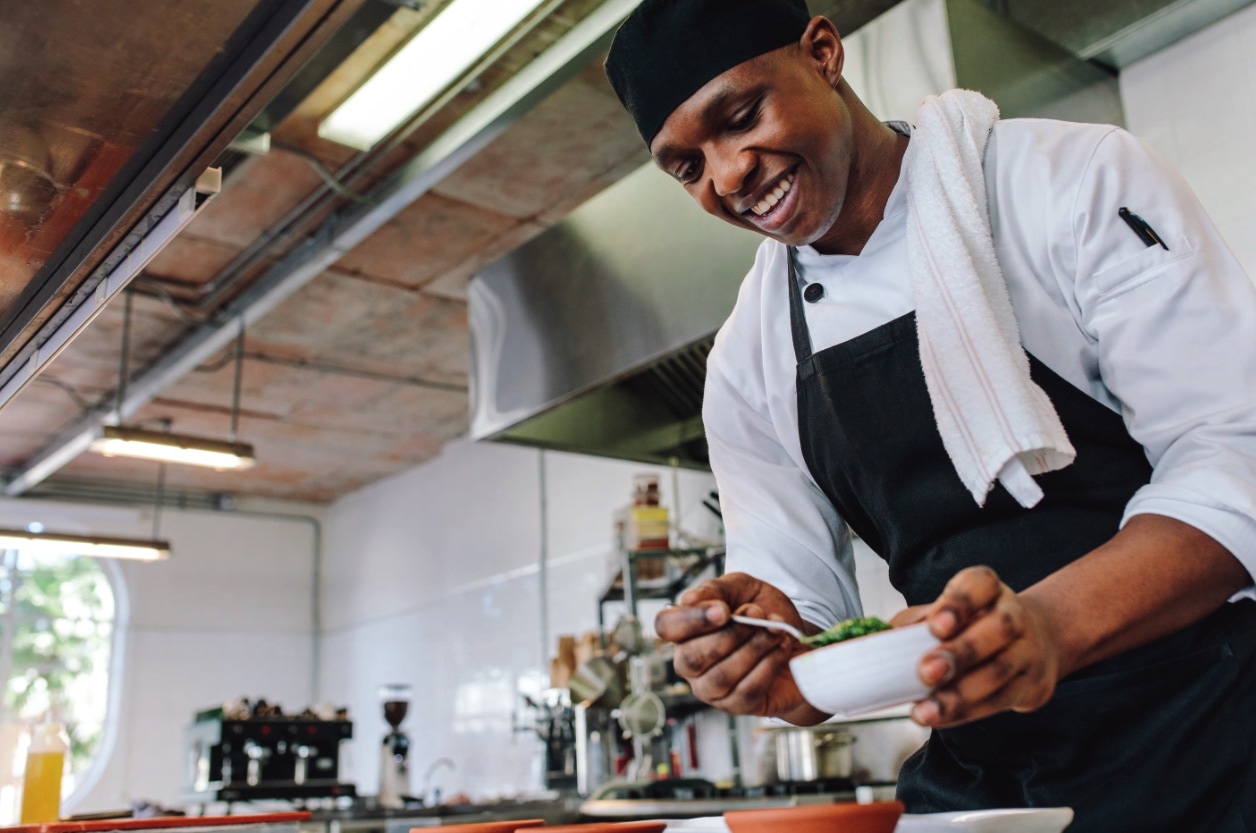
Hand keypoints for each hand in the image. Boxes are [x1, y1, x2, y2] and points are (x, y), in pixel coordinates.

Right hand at [655, 573, 825, 721]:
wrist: (800, 638)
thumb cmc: (763, 612)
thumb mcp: (742, 588)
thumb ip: (717, 590)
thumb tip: (688, 599)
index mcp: (684, 630)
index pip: (665, 627)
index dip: (691, 620)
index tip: (724, 610)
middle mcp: (690, 663)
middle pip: (692, 657)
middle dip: (731, 634)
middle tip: (758, 613)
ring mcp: (710, 690)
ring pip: (721, 676)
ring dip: (754, 648)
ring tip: (776, 629)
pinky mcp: (737, 706)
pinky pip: (747, 691)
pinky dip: (768, 665)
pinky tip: (781, 648)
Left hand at [893, 566, 1062, 728]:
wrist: (1032, 642)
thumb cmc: (971, 625)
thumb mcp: (944, 614)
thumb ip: (913, 625)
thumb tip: (874, 645)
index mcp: (988, 588)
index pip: (979, 585)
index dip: (959, 604)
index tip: (935, 626)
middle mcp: (1014, 614)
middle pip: (996, 629)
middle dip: (960, 653)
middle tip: (926, 672)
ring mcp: (1029, 650)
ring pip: (999, 671)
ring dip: (961, 694)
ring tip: (926, 711)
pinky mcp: (1034, 684)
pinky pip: (1002, 701)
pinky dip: (968, 711)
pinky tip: (941, 716)